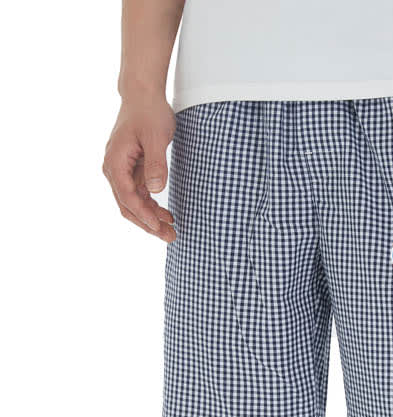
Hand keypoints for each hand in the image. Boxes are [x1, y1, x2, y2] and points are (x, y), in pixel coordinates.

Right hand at [103, 97, 176, 241]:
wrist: (143, 95)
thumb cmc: (149, 112)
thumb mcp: (156, 137)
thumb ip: (155, 164)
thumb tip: (155, 190)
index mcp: (115, 162)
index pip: (127, 197)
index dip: (143, 214)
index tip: (159, 227)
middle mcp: (113, 169)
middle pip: (127, 205)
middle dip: (148, 224)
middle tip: (170, 237)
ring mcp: (120, 171)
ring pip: (133, 203)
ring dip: (151, 218)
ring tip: (171, 231)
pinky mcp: (129, 170)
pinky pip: (138, 195)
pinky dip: (151, 206)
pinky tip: (166, 215)